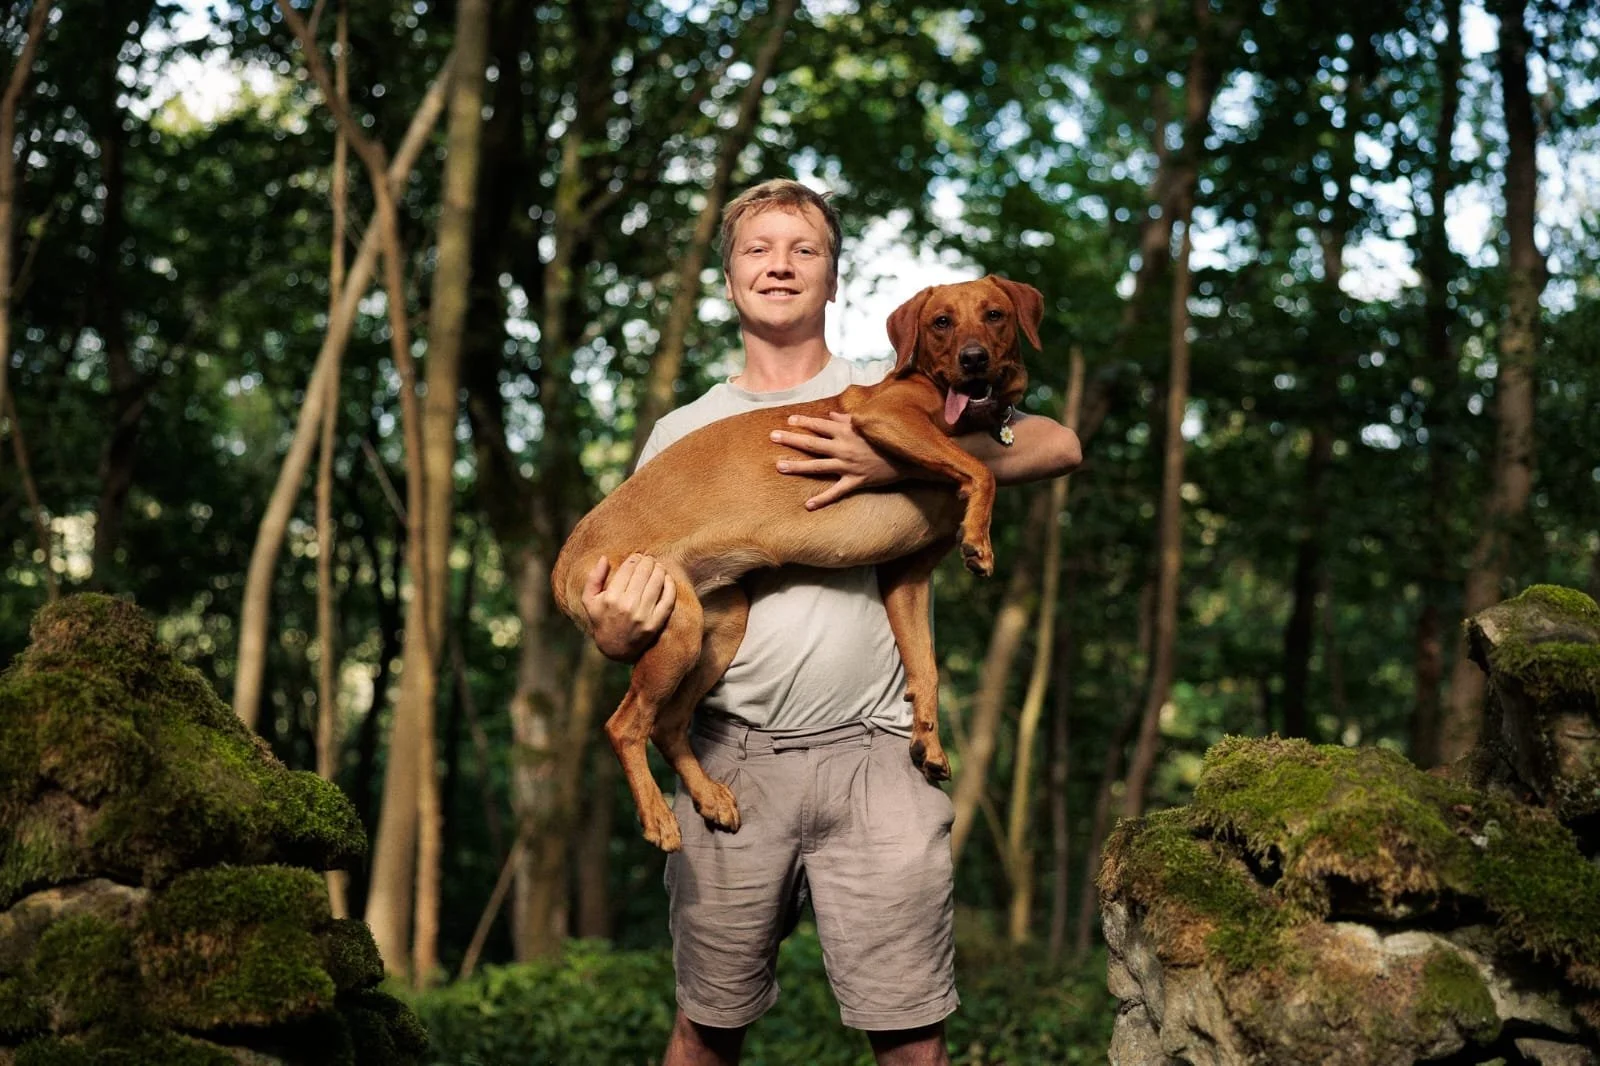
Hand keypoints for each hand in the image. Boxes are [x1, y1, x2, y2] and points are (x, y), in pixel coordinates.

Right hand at [581, 554, 675, 661]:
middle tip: (649, 560)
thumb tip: (604, 558)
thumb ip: (594, 578)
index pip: (629, 568)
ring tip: (657, 567)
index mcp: (611, 597)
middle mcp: (628, 606)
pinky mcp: (655, 623)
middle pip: (644, 572)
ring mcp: (643, 615)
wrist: (614, 648)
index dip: (635, 558)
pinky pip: (668, 599)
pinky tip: (667, 578)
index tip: (637, 557)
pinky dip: (670, 585)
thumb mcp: (589, 600)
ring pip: (657, 581)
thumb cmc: (601, 620)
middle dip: (648, 561)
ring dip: (659, 569)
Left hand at [771, 411, 908, 509]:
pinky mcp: (855, 481)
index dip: (804, 422)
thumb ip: (847, 420)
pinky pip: (836, 492)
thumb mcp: (868, 424)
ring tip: (779, 466)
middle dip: (791, 439)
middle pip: (812, 443)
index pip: (820, 425)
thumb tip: (831, 415)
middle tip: (772, 436)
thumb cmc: (887, 437)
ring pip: (817, 466)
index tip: (789, 420)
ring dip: (797, 466)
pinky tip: (808, 505)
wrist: (908, 456)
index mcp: (847, 431)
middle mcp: (844, 447)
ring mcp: (848, 465)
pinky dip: (822, 499)